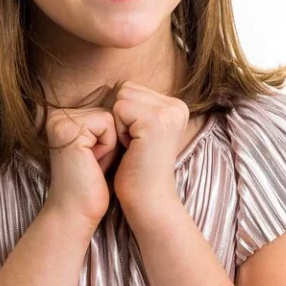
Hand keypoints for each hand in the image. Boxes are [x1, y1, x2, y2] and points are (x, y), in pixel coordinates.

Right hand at [42, 84, 121, 229]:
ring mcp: (61, 120)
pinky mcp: (70, 129)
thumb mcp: (103, 145)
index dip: (113, 135)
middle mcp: (58, 114)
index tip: (96, 157)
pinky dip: (108, 145)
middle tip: (95, 162)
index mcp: (64, 116)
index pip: (107, 108)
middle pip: (110, 109)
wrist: (78, 211)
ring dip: (111, 143)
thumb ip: (108, 122)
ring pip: (111, 116)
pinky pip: (107, 124)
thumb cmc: (94, 182)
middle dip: (113, 138)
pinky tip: (93, 163)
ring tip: (94, 162)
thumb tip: (132, 97)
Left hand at [105, 80, 189, 226]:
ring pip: (121, 96)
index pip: (130, 88)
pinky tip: (131, 148)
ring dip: (117, 123)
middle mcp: (177, 105)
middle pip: (125, 87)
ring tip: (133, 145)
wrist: (147, 200)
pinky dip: (118, 130)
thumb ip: (134, 106)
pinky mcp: (156, 120)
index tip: (136, 140)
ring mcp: (169, 111)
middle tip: (133, 144)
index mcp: (175, 105)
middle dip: (119, 117)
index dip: (122, 115)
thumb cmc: (136, 168)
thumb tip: (108, 84)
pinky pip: (119, 108)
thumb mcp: (138, 130)